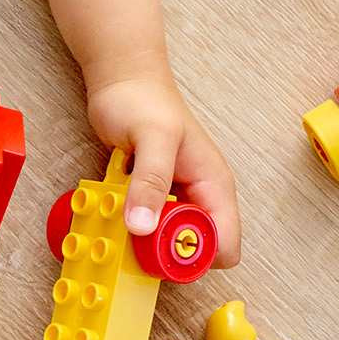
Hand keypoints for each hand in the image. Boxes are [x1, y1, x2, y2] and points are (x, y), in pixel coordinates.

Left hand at [87, 68, 240, 267]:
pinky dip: (130, 228)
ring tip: (120, 222)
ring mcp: (175, 199)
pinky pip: (146, 227)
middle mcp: (199, 197)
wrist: (122, 80)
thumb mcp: (150, 138)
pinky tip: (113, 212)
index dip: (196, 259)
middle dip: (164, 254)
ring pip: (167, 242)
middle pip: (193, 251)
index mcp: (214, 186)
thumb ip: (151, 180)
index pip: (225, 247)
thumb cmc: (142, 100)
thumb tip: (144, 226)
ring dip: (143, 243)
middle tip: (133, 236)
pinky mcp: (152, 197)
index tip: (161, 250)